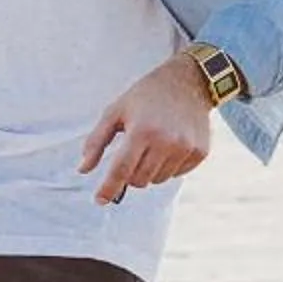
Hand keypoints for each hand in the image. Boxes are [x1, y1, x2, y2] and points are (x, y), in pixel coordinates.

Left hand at [78, 54, 215, 204]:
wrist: (188, 81)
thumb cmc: (146, 96)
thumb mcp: (115, 111)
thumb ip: (96, 141)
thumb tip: (83, 169)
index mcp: (143, 130)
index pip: (121, 169)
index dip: (108, 188)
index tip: (99, 200)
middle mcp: (167, 142)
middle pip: (139, 180)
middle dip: (129, 173)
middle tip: (132, 152)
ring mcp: (186, 149)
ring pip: (157, 180)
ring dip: (149, 170)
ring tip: (152, 144)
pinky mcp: (200, 153)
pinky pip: (176, 174)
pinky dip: (167, 166)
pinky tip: (169, 144)